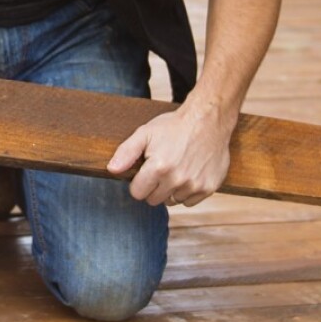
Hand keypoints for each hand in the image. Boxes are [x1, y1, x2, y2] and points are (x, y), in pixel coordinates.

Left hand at [106, 103, 234, 207]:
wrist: (208, 120)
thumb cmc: (175, 126)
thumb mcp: (145, 133)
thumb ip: (126, 152)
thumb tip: (112, 169)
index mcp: (158, 168)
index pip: (137, 193)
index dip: (139, 182)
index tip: (145, 171)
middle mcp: (176, 180)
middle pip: (154, 200)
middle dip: (154, 187)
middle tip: (162, 168)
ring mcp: (194, 185)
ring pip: (172, 201)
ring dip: (171, 190)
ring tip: (177, 169)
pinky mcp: (208, 188)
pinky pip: (190, 202)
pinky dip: (188, 192)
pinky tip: (189, 174)